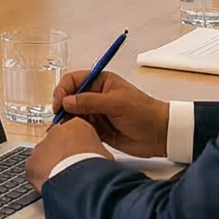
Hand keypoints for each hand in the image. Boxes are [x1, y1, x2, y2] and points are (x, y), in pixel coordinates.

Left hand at [26, 116, 102, 187]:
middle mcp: (56, 132)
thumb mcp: (105, 154)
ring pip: (44, 154)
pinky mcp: (30, 163)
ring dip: (51, 164)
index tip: (81, 154)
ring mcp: (41, 146)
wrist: (80, 182)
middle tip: (71, 167)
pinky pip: (34, 169)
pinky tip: (51, 184)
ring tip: (62, 178)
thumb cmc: (95, 168)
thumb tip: (100, 159)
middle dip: (62, 153)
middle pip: (57, 141)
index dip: (78, 144)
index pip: (75, 130)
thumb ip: (97, 150)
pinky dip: (41, 176)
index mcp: (77, 125)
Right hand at [50, 67, 168, 157]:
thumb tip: (66, 101)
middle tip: (60, 119)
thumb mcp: (117, 103)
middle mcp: (96, 96)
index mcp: (101, 82)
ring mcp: (96, 113)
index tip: (59, 103)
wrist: (159, 135)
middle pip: (70, 98)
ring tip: (65, 130)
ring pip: (73, 115)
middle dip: (62, 107)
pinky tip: (73, 137)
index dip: (63, 90)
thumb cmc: (144, 113)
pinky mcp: (98, 129)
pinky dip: (74, 132)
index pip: (73, 80)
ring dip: (67, 121)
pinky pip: (80, 129)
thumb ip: (90, 102)